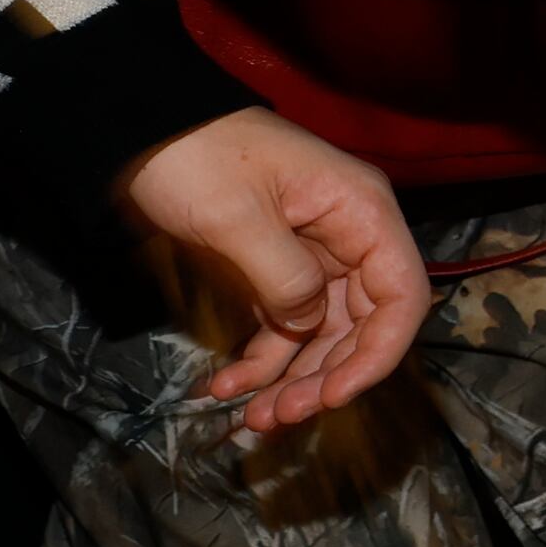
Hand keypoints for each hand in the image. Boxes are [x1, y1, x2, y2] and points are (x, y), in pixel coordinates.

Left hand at [114, 107, 433, 431]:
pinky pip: (285, 325)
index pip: (401, 297)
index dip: (377, 354)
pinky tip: (227, 386)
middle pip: (363, 325)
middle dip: (325, 377)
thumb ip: (284, 278)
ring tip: (251, 418)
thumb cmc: (195, 159)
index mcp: (361, 213)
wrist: (144, 128)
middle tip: (277, 416)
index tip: (334, 396)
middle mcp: (351, 237)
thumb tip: (309, 326)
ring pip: (323, 335)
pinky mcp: (278, 268)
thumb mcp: (235, 219)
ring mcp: (316, 255)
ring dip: (292, 379)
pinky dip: (261, 361)